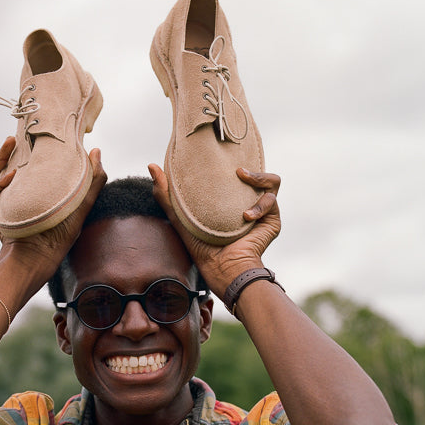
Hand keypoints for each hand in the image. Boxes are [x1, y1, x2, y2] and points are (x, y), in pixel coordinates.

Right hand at [0, 139, 106, 274]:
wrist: (40, 257)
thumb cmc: (60, 236)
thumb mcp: (81, 205)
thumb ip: (92, 180)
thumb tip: (96, 150)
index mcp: (36, 195)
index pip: (30, 168)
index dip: (32, 153)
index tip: (41, 137)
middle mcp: (17, 197)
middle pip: (9, 167)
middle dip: (11, 150)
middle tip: (21, 134)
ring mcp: (3, 203)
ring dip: (0, 157)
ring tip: (11, 141)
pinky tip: (12, 176)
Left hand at [148, 163, 281, 294]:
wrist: (223, 268)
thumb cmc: (200, 247)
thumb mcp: (179, 216)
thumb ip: (164, 193)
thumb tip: (151, 166)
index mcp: (229, 200)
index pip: (237, 174)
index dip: (234, 162)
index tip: (222, 156)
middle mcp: (247, 203)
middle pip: (258, 174)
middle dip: (252, 168)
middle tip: (237, 170)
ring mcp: (262, 211)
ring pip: (271, 182)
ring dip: (260, 178)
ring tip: (244, 179)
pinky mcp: (272, 220)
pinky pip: (272, 200)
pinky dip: (260, 205)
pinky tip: (245, 216)